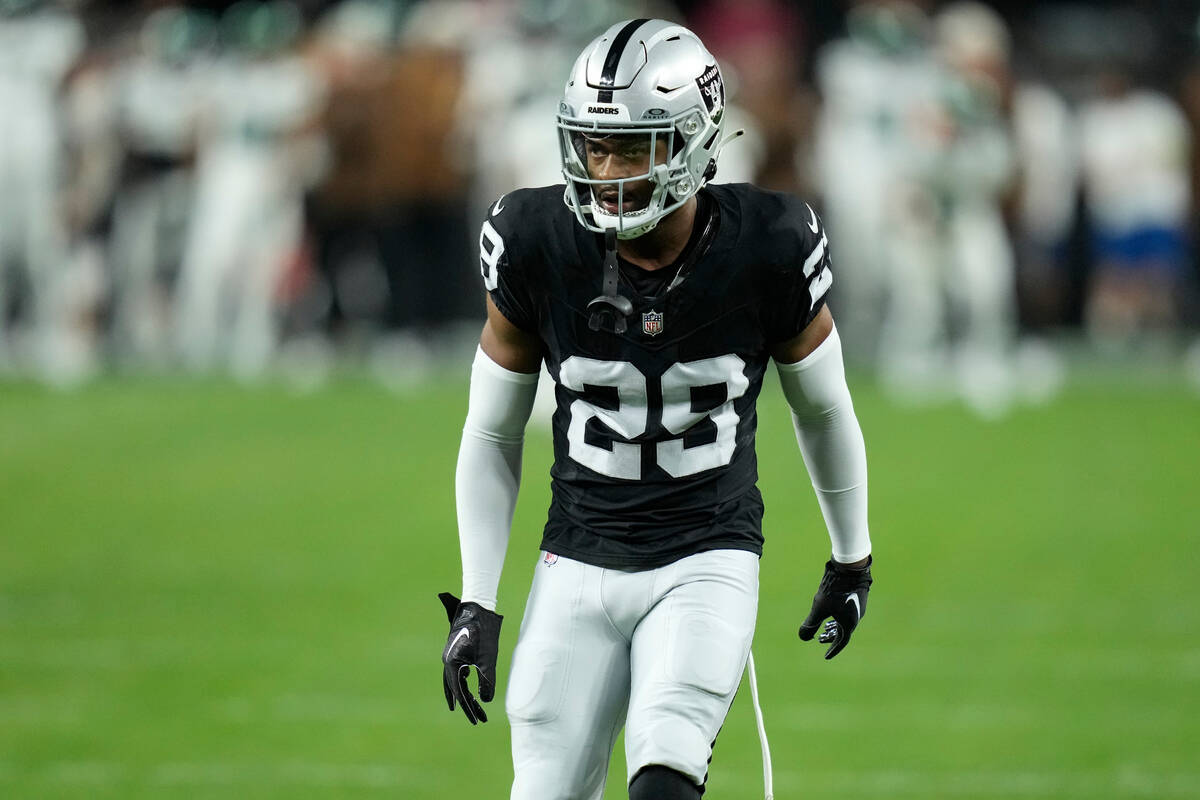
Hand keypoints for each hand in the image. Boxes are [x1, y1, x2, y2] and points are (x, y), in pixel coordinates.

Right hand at [438, 592, 502, 723]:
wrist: (478, 606)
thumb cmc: (483, 632)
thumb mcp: (487, 659)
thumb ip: (486, 681)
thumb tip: (486, 701)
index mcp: (452, 664)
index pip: (460, 693)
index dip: (470, 709)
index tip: (478, 721)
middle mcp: (447, 660)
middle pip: (455, 689)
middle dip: (466, 705)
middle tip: (477, 720)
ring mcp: (450, 653)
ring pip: (453, 680)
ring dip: (462, 693)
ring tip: (469, 706)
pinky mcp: (456, 648)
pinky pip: (456, 669)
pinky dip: (461, 679)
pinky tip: (468, 680)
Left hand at [798, 556, 871, 659]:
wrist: (850, 568)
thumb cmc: (835, 589)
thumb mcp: (820, 607)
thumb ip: (811, 623)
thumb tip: (802, 637)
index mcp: (849, 623)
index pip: (841, 642)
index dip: (832, 650)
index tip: (826, 656)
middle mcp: (856, 617)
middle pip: (843, 632)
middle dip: (831, 638)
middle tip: (819, 640)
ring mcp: (857, 607)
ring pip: (845, 621)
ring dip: (834, 626)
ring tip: (824, 627)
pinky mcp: (856, 597)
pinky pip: (847, 612)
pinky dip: (838, 617)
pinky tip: (831, 611)